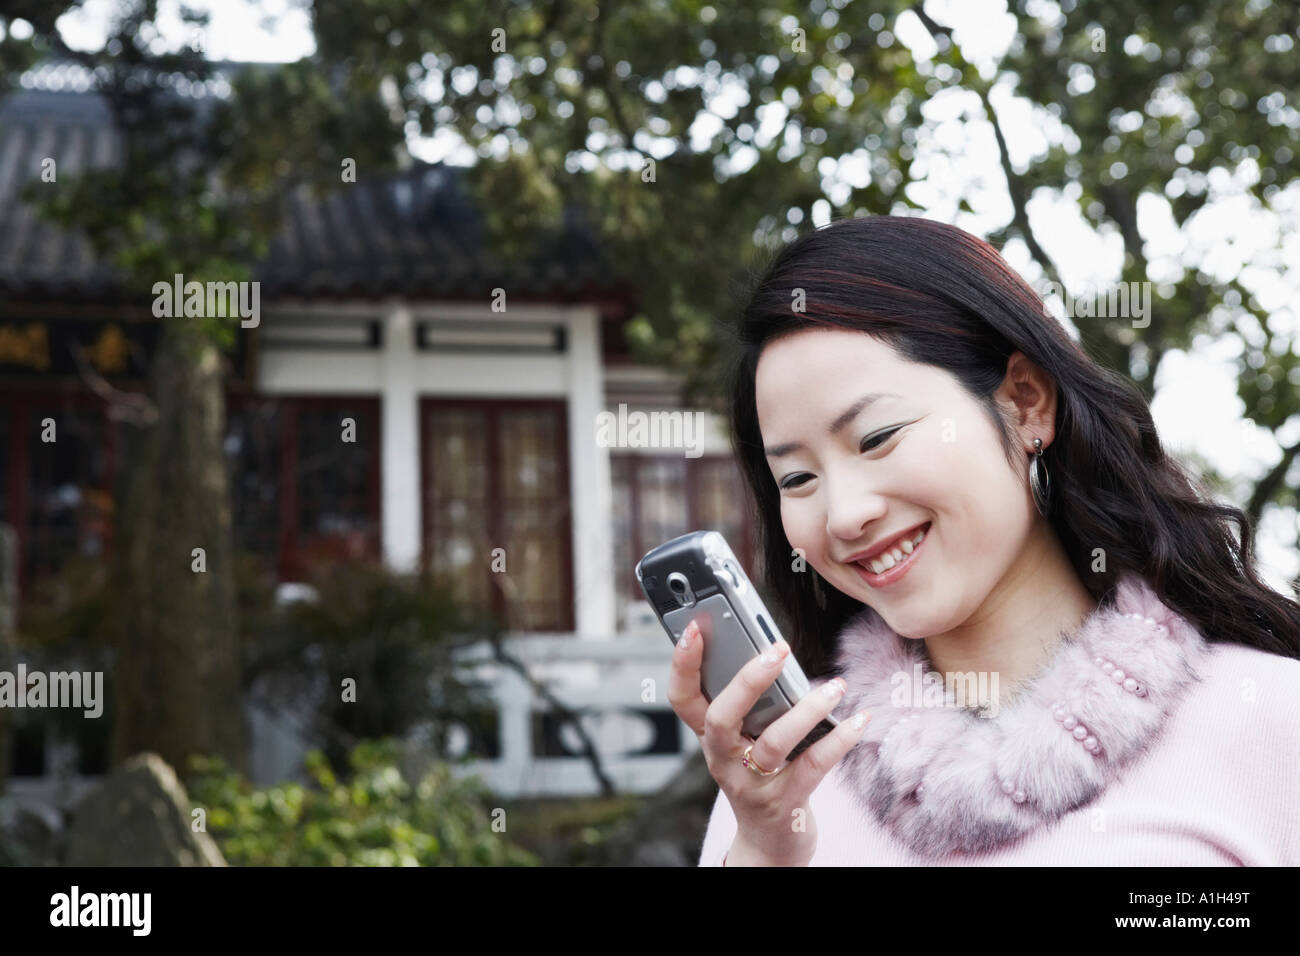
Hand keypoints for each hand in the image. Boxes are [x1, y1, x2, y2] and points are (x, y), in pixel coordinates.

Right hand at [667, 615, 871, 865]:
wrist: (768, 842)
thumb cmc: (760, 775)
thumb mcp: (745, 739)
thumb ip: (752, 702)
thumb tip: (777, 654)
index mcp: (709, 737)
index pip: (682, 698)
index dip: (682, 663)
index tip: (695, 627)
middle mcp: (723, 759)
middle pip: (721, 717)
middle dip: (747, 681)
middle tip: (778, 650)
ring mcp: (751, 783)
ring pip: (773, 742)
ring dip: (806, 711)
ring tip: (835, 687)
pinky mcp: (785, 803)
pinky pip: (813, 765)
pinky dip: (839, 740)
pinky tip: (860, 720)